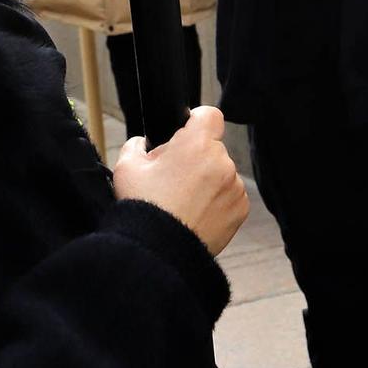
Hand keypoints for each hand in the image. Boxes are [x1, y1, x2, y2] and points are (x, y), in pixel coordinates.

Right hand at [112, 105, 248, 254]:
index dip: (196, 123)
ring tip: (183, 204)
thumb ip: (137, 145)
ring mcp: (235, 186)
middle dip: (195, 159)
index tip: (185, 136)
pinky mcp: (240, 209)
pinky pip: (230, 196)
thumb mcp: (127, 168)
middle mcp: (222, 161)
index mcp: (197, 144)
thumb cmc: (143, 207)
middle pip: (212, 149)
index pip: (209, 115)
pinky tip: (195, 216)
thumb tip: (144, 143)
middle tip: (173, 180)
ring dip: (208, 182)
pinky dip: (217, 203)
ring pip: (222, 174)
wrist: (159, 252)